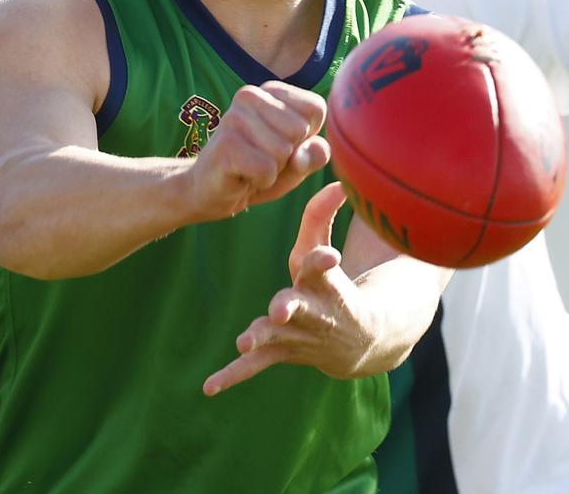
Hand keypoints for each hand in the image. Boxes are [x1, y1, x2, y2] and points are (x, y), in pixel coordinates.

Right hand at [187, 81, 329, 222]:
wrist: (210, 191)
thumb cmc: (258, 171)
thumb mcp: (299, 162)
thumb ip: (316, 153)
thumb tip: (302, 154)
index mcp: (270, 91)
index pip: (315, 108)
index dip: (307, 137)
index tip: (280, 143)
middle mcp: (249, 95)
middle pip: (299, 130)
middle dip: (289, 155)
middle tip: (262, 159)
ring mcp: (234, 117)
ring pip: (283, 151)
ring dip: (273, 170)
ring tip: (251, 167)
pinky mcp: (226, 144)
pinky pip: (266, 169)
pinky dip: (261, 181)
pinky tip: (243, 176)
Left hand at [203, 183, 377, 395]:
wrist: (358, 339)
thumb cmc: (332, 284)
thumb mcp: (324, 248)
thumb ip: (322, 215)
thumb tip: (336, 181)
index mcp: (325, 283)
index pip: (322, 268)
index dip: (322, 261)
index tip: (330, 256)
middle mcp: (312, 312)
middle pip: (301, 308)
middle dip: (291, 307)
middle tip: (281, 307)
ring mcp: (296, 335)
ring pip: (277, 337)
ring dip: (262, 338)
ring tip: (245, 341)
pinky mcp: (281, 352)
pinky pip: (257, 366)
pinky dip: (233, 375)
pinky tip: (210, 387)